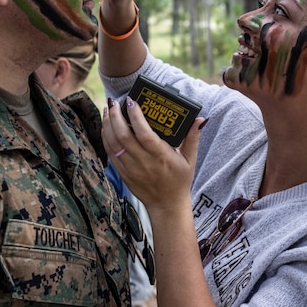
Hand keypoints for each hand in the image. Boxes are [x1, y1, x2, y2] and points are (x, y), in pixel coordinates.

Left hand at [102, 96, 202, 212]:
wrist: (166, 205)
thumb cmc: (179, 180)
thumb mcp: (190, 159)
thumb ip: (193, 137)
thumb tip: (200, 119)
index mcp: (160, 156)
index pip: (144, 134)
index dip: (136, 117)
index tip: (131, 101)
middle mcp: (143, 162)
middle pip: (123, 136)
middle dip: (116, 116)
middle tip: (115, 102)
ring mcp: (130, 168)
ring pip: (113, 143)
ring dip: (108, 124)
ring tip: (108, 109)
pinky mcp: (122, 173)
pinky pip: (110, 152)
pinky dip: (106, 137)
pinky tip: (106, 125)